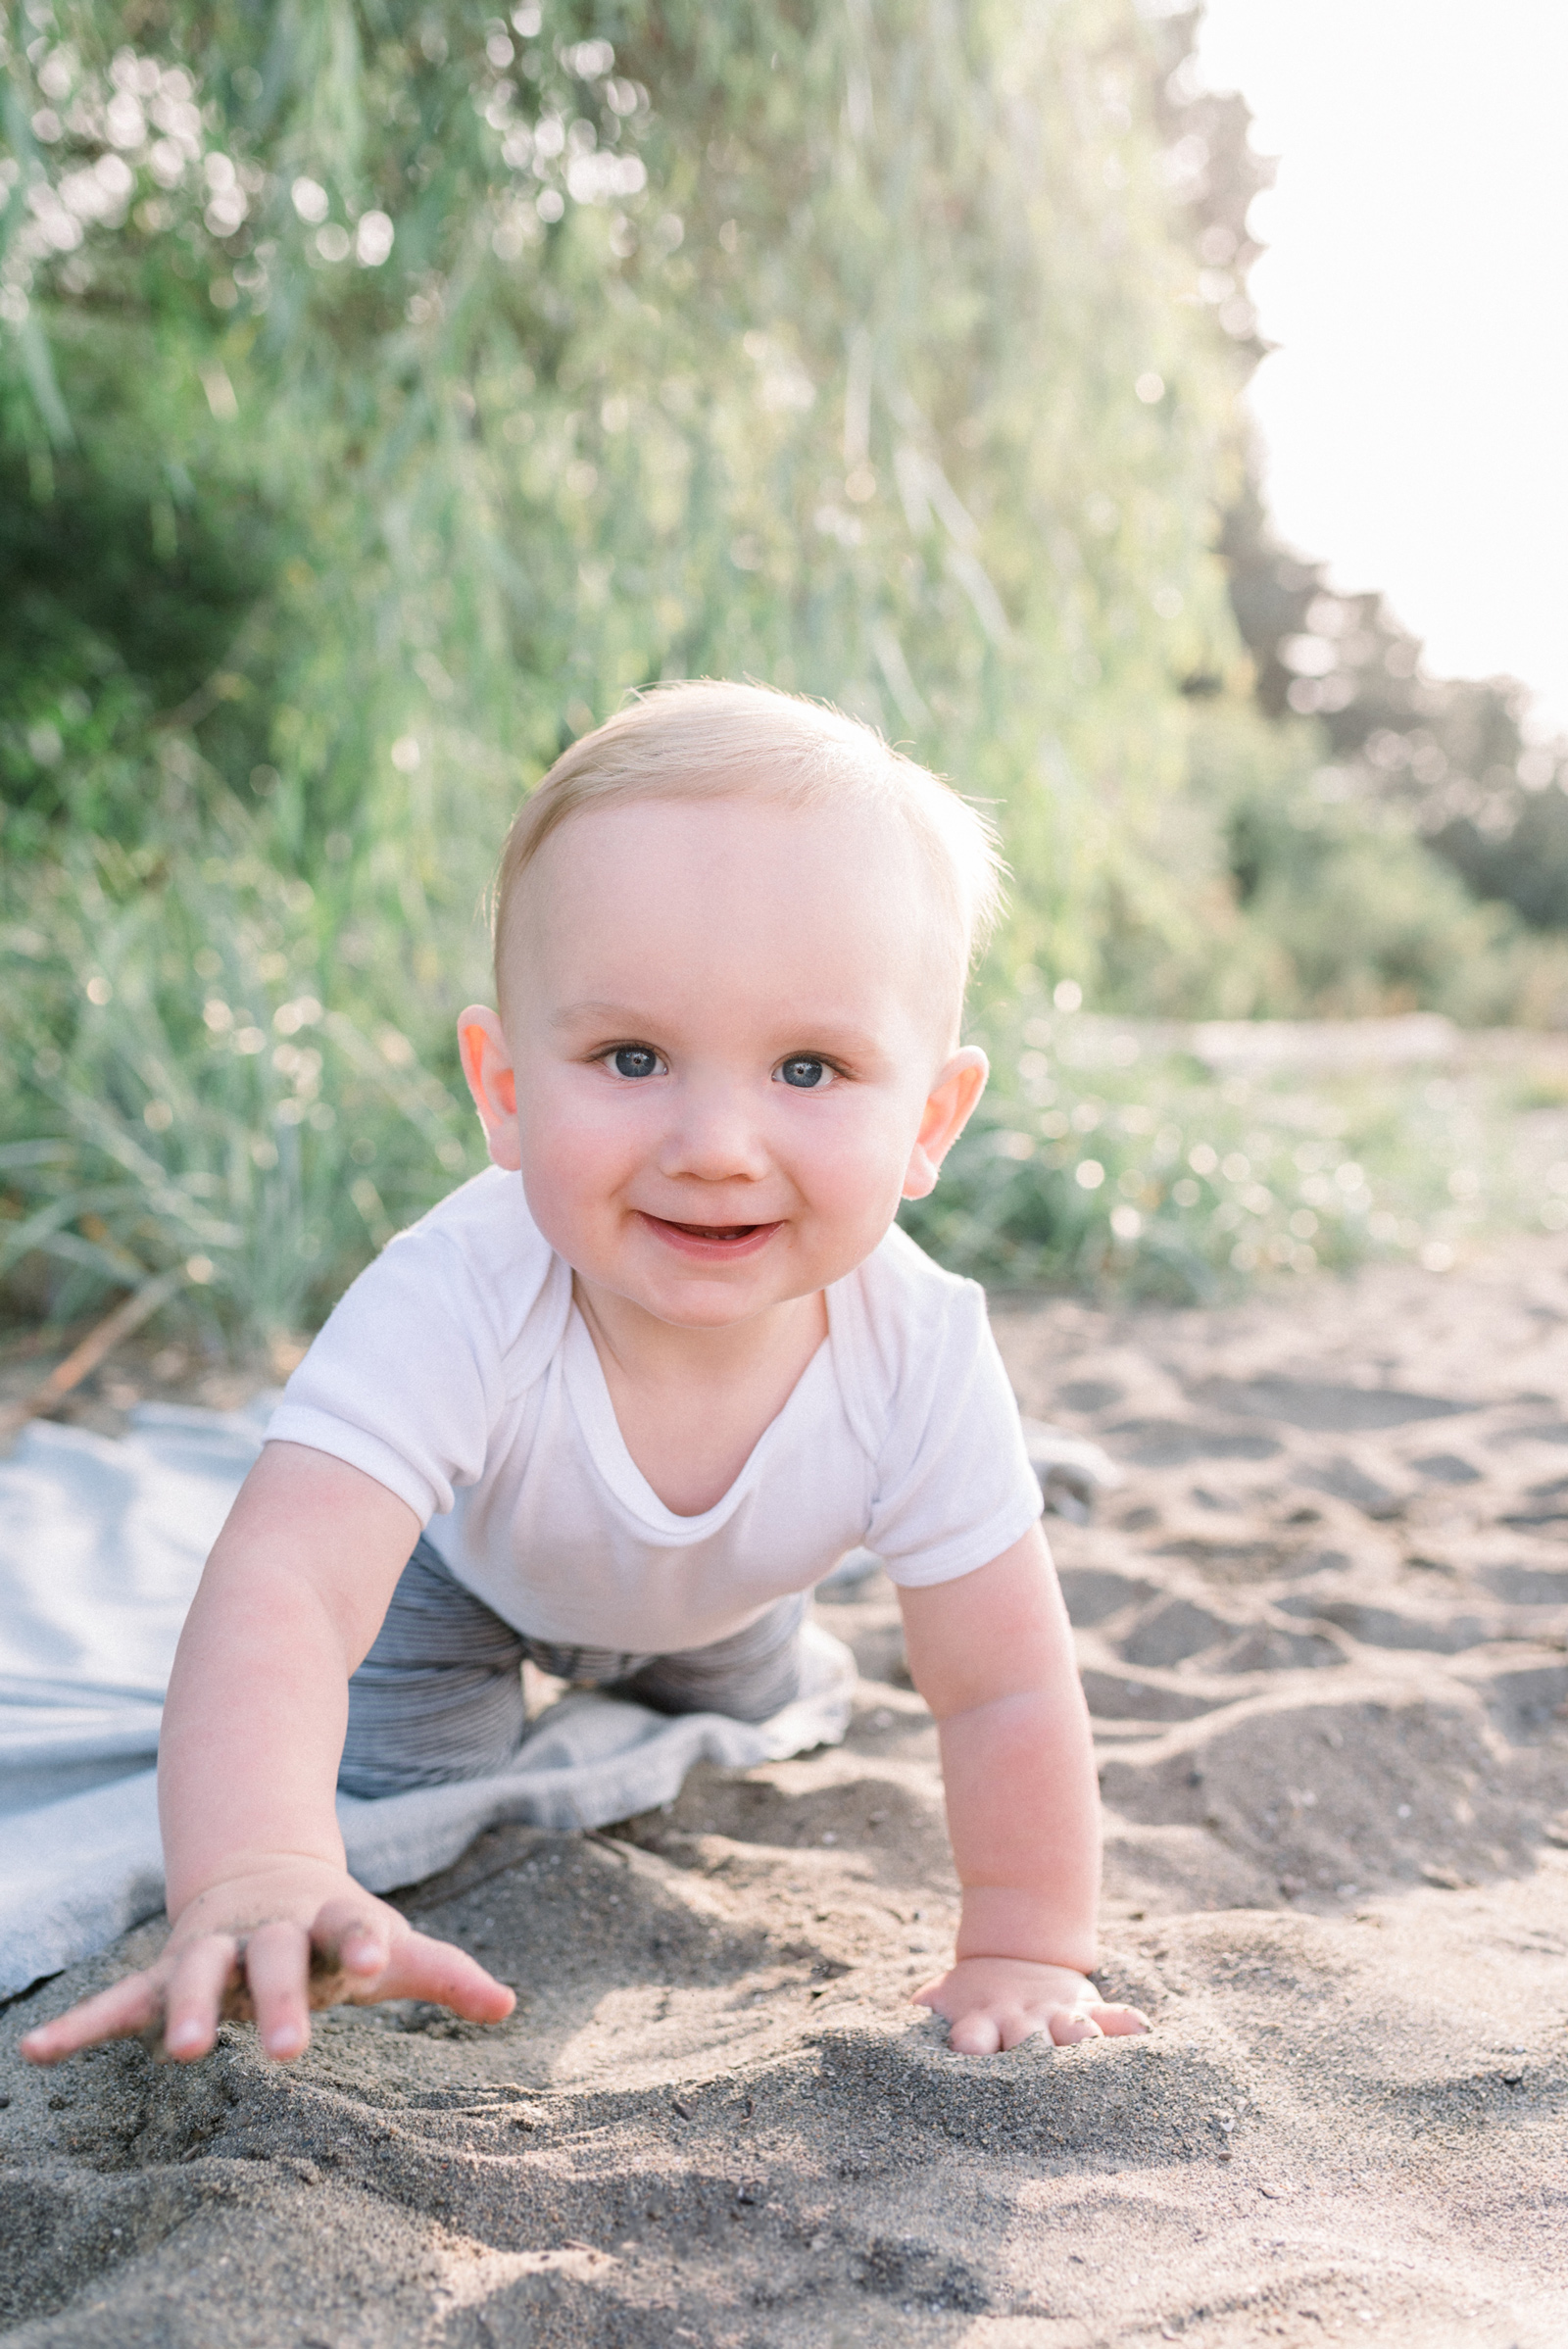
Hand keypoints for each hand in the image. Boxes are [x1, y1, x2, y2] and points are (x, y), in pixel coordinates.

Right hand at [19, 1858, 514, 2067]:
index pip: (352, 1926)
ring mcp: (214, 1949)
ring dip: (187, 2008)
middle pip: (274, 1960)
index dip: (368, 1937)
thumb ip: (443, 1973)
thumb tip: (509, 2006)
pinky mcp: (167, 1972)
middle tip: (293, 2050)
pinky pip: (118, 2000)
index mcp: (326, 1919)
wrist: (261, 1867)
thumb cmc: (334, 1926)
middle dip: (283, 2000)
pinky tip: (39, 2053)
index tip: (382, 1953)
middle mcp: (267, 1931)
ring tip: (180, 2052)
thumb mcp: (387, 1944)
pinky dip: (81, 2025)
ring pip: (195, 1973)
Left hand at [914, 1955, 1148, 2054]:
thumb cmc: (970, 2002)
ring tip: (1088, 2046)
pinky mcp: (1087, 2007)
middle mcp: (1018, 2023)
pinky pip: (1114, 2016)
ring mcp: (1055, 2014)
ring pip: (1072, 2029)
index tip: (969, 2061)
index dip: (970, 2050)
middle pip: (1026, 2040)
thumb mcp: (943, 2005)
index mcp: (979, 2025)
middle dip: (1029, 2053)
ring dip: (1079, 2040)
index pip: (972, 2043)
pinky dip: (1127, 2024)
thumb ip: (921, 2026)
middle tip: (1035, 2068)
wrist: (1012, 1952)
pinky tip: (1141, 2033)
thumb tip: (890, 2051)